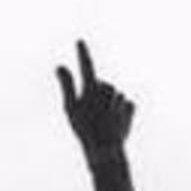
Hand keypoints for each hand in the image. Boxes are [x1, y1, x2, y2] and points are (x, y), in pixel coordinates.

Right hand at [55, 40, 134, 159]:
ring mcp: (121, 99)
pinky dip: (119, 111)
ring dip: (107, 104)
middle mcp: (109, 90)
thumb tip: (60, 66)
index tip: (80, 41)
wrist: (105, 149)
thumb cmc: (84, 129)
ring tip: (100, 121)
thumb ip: (67, 84)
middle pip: (101, 84)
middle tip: (88, 114)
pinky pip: (124, 104)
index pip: (86, 65)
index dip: (82, 53)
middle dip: (95, 95)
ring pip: (113, 95)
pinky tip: (113, 123)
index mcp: (92, 88)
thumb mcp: (70, 107)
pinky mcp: (130, 108)